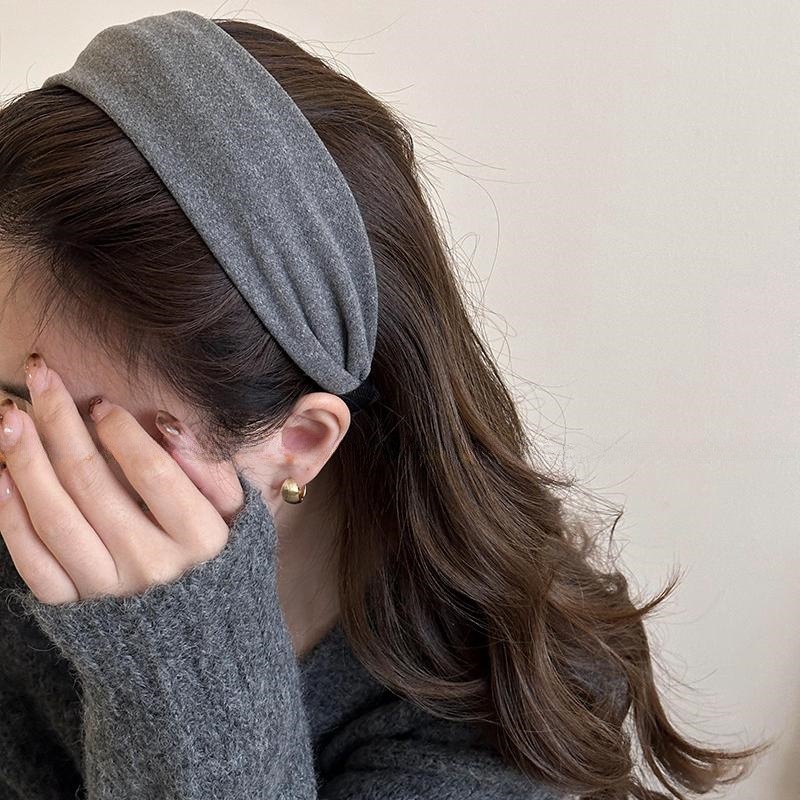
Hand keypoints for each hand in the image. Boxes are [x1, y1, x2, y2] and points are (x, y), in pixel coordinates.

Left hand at [0, 353, 244, 604]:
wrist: (200, 646)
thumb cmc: (220, 565)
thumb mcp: (239, 515)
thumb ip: (211, 469)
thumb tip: (167, 422)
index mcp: (201, 541)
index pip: (154, 475)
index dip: (121, 434)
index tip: (101, 403)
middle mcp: (153, 567)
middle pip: (94, 485)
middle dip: (62, 423)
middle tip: (41, 377)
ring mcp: (110, 591)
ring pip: (56, 518)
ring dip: (26, 460)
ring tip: (10, 414)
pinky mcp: (76, 611)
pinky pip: (33, 562)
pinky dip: (10, 517)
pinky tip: (0, 473)